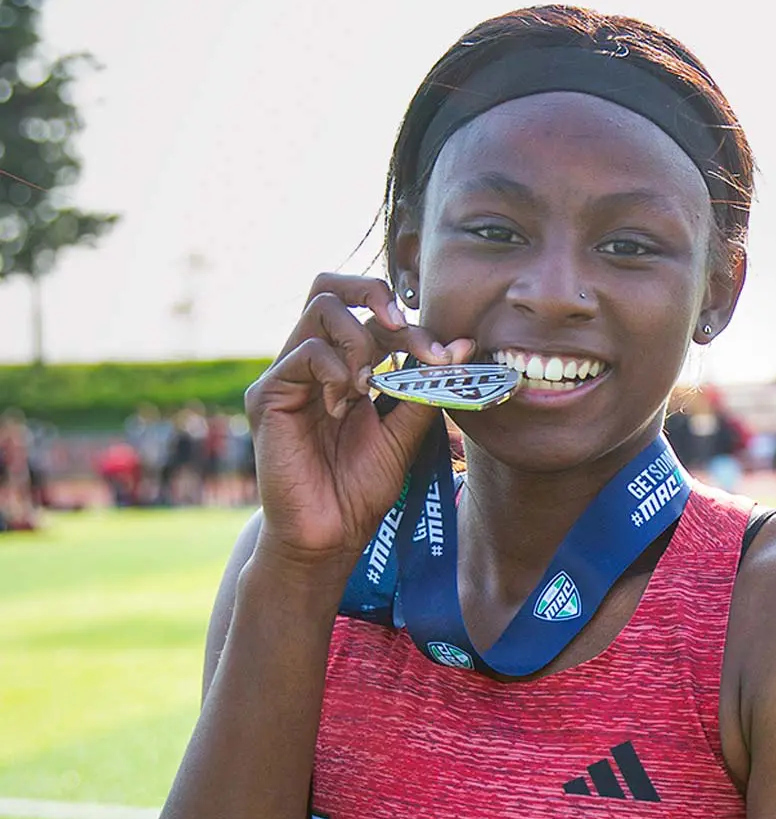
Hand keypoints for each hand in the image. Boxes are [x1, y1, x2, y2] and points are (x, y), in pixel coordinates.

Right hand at [245, 274, 474, 576]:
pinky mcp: (269, 394)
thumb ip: (426, 388)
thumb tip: (463, 347)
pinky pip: (305, 352)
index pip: (373, 313)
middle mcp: (313, 360)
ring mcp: (288, 374)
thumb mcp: (407, 431)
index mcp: (345, 363)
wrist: (330, 533)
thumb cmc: (363, 485)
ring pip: (320, 307)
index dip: (413, 324)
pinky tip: (344, 405)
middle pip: (332, 285)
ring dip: (360, 339)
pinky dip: (336, 369)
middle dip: (375, 294)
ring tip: (369, 384)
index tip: (446, 357)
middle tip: (403, 326)